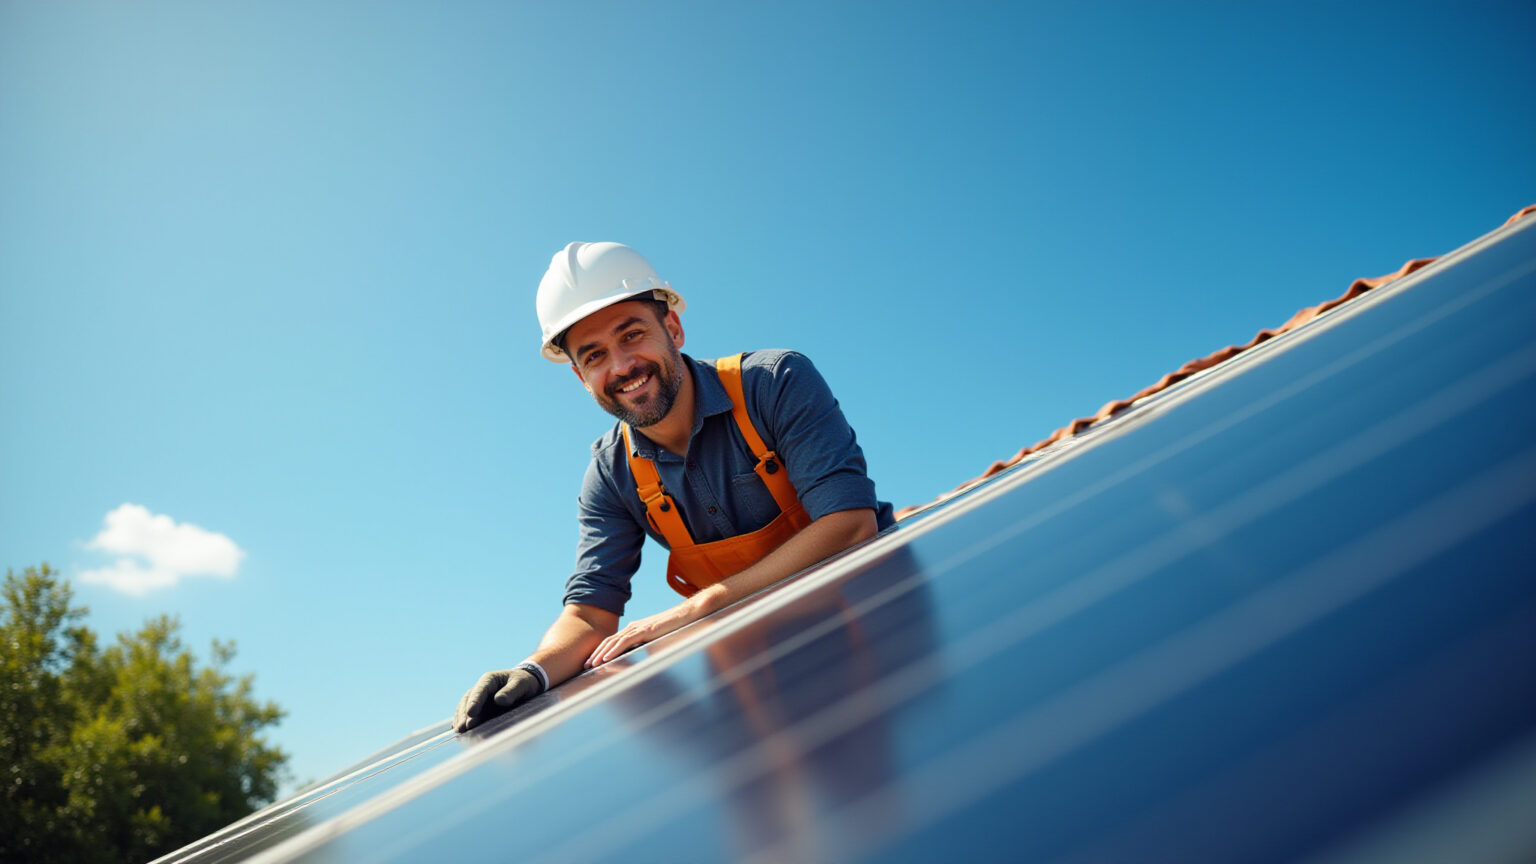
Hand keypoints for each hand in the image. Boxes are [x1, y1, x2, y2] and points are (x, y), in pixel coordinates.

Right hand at [452, 668, 539, 732]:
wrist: (524, 686)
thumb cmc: (523, 682)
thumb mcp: (521, 684)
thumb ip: (512, 691)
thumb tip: (499, 700)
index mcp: (490, 679)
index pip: (480, 690)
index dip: (475, 701)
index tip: (471, 713)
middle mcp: (481, 689)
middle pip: (469, 700)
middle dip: (465, 714)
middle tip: (463, 728)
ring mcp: (479, 699)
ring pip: (465, 708)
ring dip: (462, 720)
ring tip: (461, 732)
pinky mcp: (480, 709)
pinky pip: (469, 715)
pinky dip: (464, 722)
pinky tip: (462, 733)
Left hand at [585, 599, 709, 668]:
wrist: (686, 615)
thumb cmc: (674, 628)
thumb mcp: (656, 639)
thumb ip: (646, 646)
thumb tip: (639, 658)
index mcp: (634, 629)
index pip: (612, 641)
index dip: (600, 651)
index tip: (591, 662)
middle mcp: (633, 627)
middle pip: (608, 641)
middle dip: (595, 654)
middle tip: (584, 666)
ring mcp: (638, 628)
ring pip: (613, 642)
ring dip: (600, 654)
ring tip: (591, 664)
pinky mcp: (644, 631)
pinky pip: (625, 642)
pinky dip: (613, 650)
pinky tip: (606, 658)